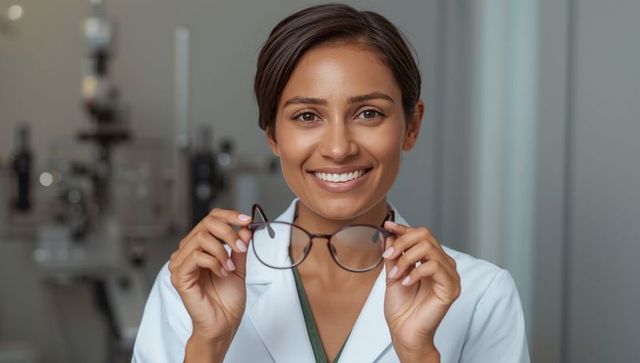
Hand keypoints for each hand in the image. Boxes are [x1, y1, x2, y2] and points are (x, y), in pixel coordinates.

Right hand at [169, 208, 252, 342]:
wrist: (223, 324)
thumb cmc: (227, 300)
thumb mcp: (239, 267)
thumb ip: (240, 248)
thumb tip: (245, 228)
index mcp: (200, 248)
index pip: (210, 219)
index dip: (228, 216)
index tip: (246, 220)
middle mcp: (187, 253)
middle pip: (205, 224)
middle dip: (228, 232)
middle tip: (242, 247)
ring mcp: (181, 264)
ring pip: (200, 238)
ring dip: (222, 250)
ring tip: (230, 267)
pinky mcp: (179, 277)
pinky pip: (196, 256)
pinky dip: (214, 262)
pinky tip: (222, 273)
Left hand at [382, 221, 460, 360]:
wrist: (404, 332)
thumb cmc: (401, 308)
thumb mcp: (393, 274)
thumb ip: (393, 255)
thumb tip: (390, 234)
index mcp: (431, 260)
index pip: (421, 235)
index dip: (403, 228)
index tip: (387, 226)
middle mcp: (443, 264)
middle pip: (426, 235)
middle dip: (402, 242)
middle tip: (388, 256)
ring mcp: (449, 275)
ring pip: (429, 248)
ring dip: (406, 259)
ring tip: (395, 275)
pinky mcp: (451, 287)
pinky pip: (434, 266)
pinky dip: (415, 271)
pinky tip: (406, 282)